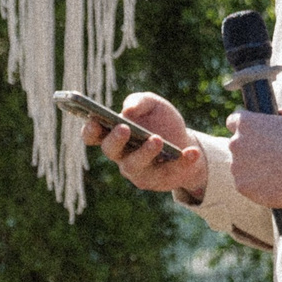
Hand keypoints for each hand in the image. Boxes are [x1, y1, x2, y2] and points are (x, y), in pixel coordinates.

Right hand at [83, 93, 205, 199]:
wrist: (184, 142)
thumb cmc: (161, 122)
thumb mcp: (153, 105)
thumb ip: (140, 101)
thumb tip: (127, 110)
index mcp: (113, 135)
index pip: (93, 136)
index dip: (90, 130)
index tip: (94, 121)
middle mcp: (121, 155)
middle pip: (111, 151)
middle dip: (115, 140)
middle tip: (124, 128)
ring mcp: (138, 171)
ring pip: (136, 165)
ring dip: (145, 152)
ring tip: (157, 139)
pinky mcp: (159, 180)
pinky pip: (169, 173)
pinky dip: (183, 162)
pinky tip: (191, 152)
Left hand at [226, 107, 281, 209]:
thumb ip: (280, 114)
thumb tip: (277, 115)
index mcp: (245, 123)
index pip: (233, 121)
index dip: (245, 127)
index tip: (254, 132)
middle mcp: (235, 143)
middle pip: (237, 145)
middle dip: (249, 148)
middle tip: (270, 154)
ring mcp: (237, 166)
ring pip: (240, 166)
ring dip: (252, 167)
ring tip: (275, 171)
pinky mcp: (242, 186)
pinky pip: (245, 183)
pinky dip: (255, 184)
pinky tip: (272, 183)